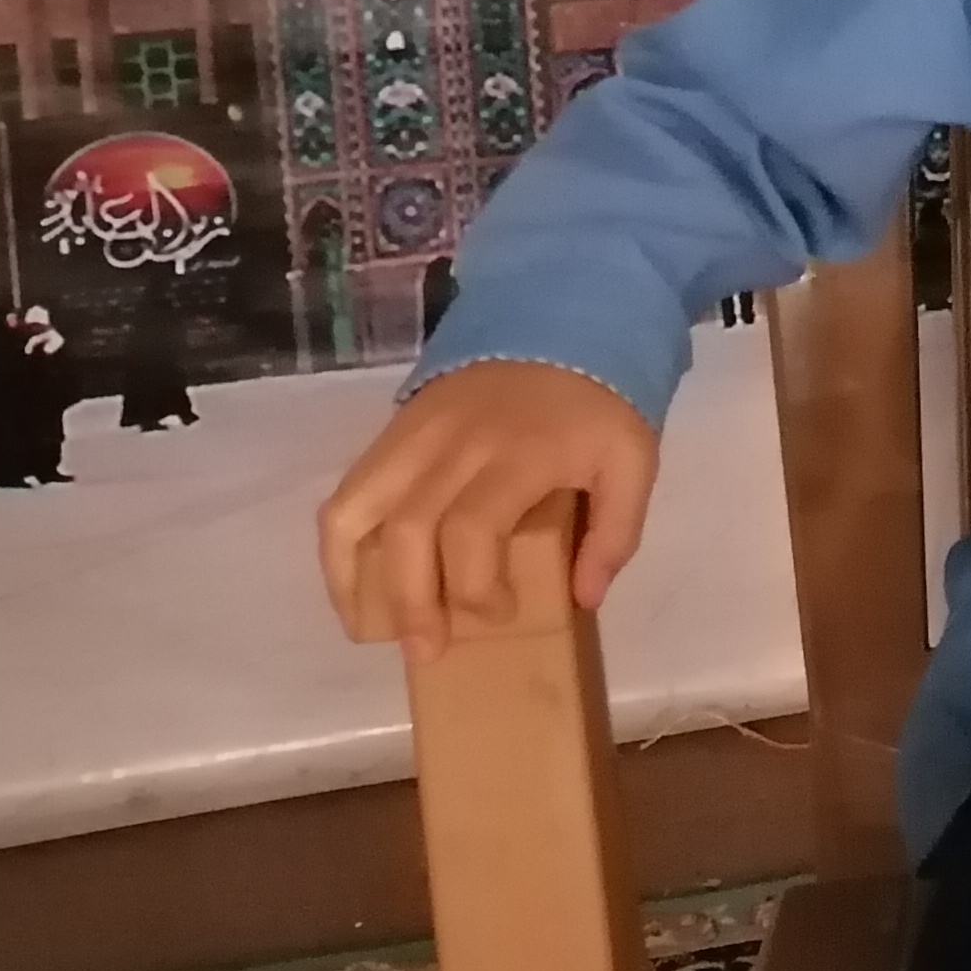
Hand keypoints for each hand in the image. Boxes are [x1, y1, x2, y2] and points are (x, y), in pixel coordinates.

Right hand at [317, 360, 658, 662]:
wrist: (567, 320)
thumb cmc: (602, 404)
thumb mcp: (633, 461)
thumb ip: (616, 531)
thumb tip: (584, 598)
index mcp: (518, 453)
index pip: (472, 530)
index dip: (474, 586)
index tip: (498, 614)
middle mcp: (454, 445)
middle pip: (407, 529)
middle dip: (410, 601)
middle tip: (427, 651)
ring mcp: (413, 434)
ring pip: (355, 508)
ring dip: (351, 577)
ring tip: (369, 629)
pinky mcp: (392, 429)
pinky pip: (346, 489)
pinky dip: (337, 542)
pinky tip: (352, 582)